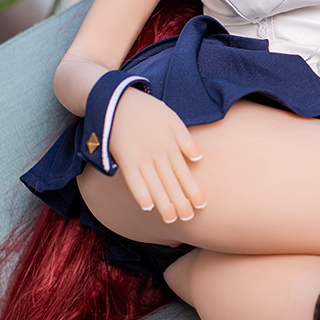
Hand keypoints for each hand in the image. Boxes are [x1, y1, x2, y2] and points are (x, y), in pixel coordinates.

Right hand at [108, 88, 205, 221]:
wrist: (118, 100)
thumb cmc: (147, 110)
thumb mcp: (172, 119)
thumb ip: (185, 139)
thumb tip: (199, 158)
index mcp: (171, 145)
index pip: (184, 172)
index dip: (193, 189)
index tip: (201, 205)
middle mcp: (158, 153)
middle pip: (171, 181)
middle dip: (180, 201)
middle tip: (188, 219)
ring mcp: (141, 156)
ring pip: (155, 184)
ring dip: (163, 202)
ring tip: (171, 219)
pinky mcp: (125, 157)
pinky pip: (133, 179)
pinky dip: (140, 192)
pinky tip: (147, 207)